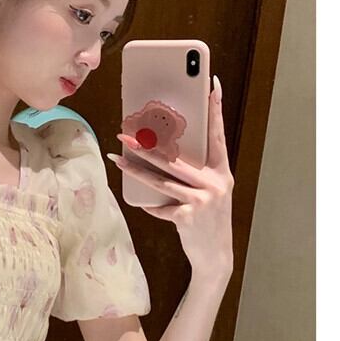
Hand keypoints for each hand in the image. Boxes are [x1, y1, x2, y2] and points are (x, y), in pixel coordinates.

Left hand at [111, 77, 234, 276]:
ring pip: (162, 179)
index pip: (217, 135)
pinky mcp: (189, 216)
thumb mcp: (210, 192)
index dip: (216, 110)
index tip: (213, 84)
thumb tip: (161, 151)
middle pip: (176, 156)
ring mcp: (203, 199)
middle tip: (126, 131)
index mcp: (221, 172)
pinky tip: (142, 204)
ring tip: (117, 157)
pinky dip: (151, 206)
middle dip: (149, 143)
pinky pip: (161, 206)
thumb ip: (195, 173)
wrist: (215, 256)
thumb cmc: (208, 219)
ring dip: (136, 169)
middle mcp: (215, 183)